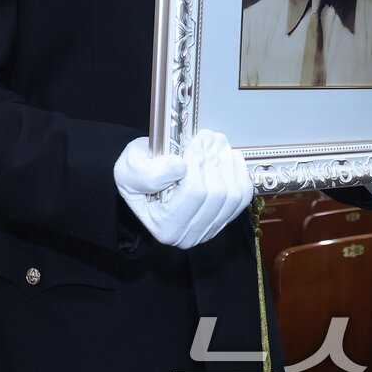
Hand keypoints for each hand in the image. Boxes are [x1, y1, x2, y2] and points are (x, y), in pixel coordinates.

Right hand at [114, 130, 253, 248]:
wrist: (143, 178)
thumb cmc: (135, 174)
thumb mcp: (129, 168)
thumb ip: (149, 172)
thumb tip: (180, 167)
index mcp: (165, 227)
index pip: (195, 193)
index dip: (199, 163)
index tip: (197, 140)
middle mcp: (190, 235)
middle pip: (217, 195)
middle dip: (215, 160)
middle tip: (209, 136)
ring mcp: (209, 229)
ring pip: (233, 195)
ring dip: (228, 164)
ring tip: (217, 143)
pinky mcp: (223, 219)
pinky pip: (242, 197)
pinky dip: (240, 174)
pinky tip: (230, 157)